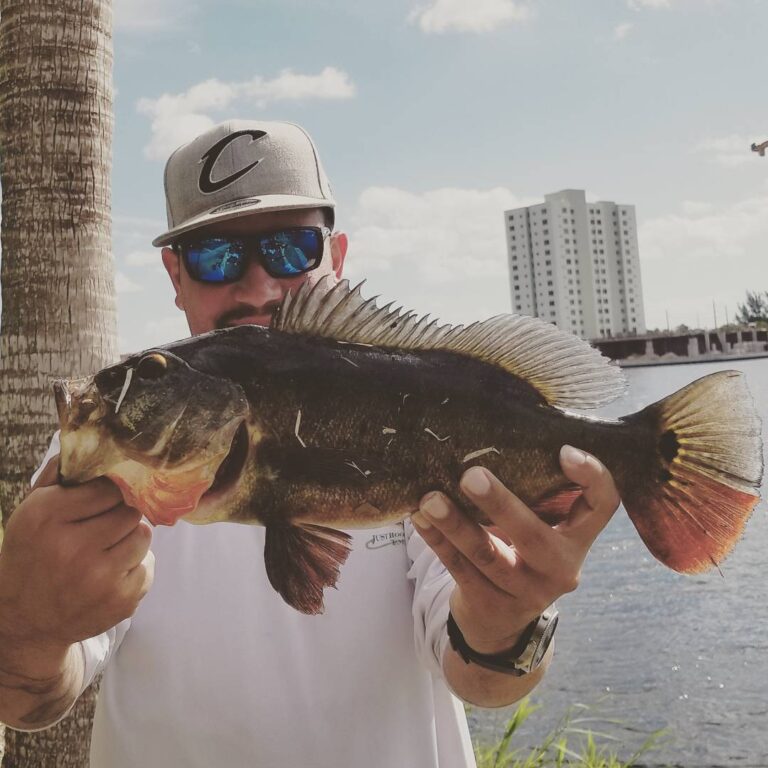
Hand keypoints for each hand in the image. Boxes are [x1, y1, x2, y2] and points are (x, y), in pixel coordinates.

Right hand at [0, 455, 153, 657]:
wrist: (25, 619)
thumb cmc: (34, 554)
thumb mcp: (32, 511)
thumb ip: (59, 475)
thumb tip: (93, 440)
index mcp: (46, 517)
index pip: (108, 486)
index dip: (110, 491)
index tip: (105, 498)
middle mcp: (72, 547)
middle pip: (130, 510)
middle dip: (121, 515)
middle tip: (105, 526)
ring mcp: (98, 577)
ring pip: (143, 535)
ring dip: (130, 539)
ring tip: (105, 550)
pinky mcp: (120, 600)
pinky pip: (148, 564)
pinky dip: (134, 566)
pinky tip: (109, 574)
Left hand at [412, 445, 619, 654]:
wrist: (502, 619)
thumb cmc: (522, 549)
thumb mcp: (541, 525)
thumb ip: (535, 491)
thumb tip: (497, 429)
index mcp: (578, 538)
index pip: (602, 505)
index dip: (592, 478)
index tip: (563, 451)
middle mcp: (560, 568)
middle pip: (534, 536)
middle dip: (501, 504)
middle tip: (470, 475)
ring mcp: (526, 592)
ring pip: (488, 556)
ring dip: (455, 524)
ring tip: (430, 499)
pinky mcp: (490, 606)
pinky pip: (459, 570)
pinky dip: (437, 541)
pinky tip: (419, 519)